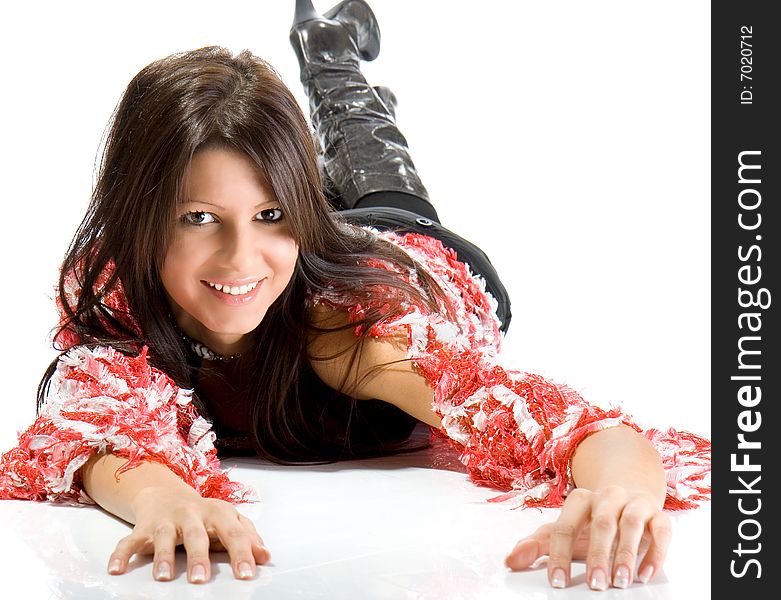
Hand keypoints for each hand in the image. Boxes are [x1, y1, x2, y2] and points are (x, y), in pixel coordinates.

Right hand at [106, 485, 270, 582]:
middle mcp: (191, 514)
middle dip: (199, 557)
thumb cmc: (203, 514)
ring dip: (162, 556)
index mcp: (217, 512)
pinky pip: (128, 541)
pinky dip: (121, 554)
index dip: (241, 553)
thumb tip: (265, 557)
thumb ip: (247, 537)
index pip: (233, 533)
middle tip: (201, 580)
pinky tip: (116, 569)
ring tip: (163, 577)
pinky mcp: (142, 529)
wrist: (166, 494)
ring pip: (163, 537)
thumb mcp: (228, 520)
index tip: (247, 574)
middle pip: (196, 535)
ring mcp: (166, 521)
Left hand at [504, 485, 670, 589]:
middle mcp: (607, 497)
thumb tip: (509, 561)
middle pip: (601, 522)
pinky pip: (661, 530)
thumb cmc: (592, 520)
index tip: (558, 582)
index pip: (565, 526)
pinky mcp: (659, 515)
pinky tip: (645, 575)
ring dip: (626, 554)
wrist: (629, 497)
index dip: (560, 554)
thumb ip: (537, 544)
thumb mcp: (565, 530)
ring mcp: (634, 503)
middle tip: (594, 585)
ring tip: (620, 582)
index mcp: (579, 500)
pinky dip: (654, 553)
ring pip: (630, 524)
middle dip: (597, 555)